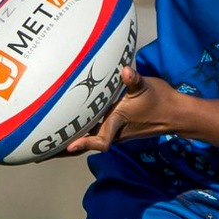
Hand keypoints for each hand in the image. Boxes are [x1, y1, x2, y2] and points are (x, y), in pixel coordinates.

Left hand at [63, 67, 178, 154]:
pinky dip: (85, 132)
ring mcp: (116, 131)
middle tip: (45, 147)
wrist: (174, 113)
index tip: (69, 146)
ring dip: (76, 138)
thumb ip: (133, 79)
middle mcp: (115, 130)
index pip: (101, 139)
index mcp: (118, 122)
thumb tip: (125, 70)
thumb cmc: (159, 100)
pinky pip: (97, 133)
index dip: (84, 144)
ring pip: (92, 137)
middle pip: (88, 142)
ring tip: (53, 137)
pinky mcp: (118, 127)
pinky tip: (74, 125)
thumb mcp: (145, 87)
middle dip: (69, 144)